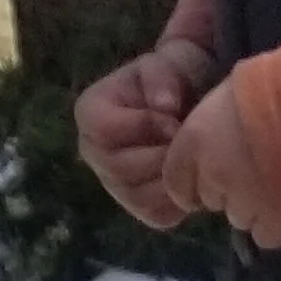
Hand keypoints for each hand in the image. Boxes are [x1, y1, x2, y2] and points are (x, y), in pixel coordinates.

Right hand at [73, 39, 217, 230]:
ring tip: (188, 158)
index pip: (105, 130)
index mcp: (90, 114)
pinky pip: (159, 215)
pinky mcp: (141, 210)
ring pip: (140, 198)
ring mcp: (115, 186)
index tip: (173, 119)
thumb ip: (161, 77)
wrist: (185, 109)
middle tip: (186, 143)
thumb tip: (165, 107)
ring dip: (171, 179)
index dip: (144, 126)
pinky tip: (191, 177)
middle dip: (161, 156)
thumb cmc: (168, 83)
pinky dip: (181, 200)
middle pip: (120, 170)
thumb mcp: (163, 66)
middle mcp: (93, 155)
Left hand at [158, 72, 280, 250]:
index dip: (191, 185)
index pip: (176, 182)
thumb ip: (219, 125)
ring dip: (253, 209)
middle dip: (228, 191)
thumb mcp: (234, 93)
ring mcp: (246, 201)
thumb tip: (224, 136)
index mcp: (196, 141)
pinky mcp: (277, 219)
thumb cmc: (280, 86)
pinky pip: (266, 236)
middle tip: (253, 172)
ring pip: (240, 219)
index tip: (208, 179)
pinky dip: (275, 226)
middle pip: (212, 200)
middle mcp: (215, 176)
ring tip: (276, 188)